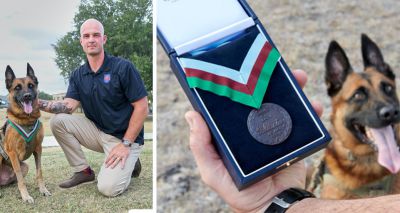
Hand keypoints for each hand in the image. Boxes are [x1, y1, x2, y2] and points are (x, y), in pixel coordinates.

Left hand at [105, 143, 129, 168]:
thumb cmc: (119, 146)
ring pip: (116, 161)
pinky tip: (122, 168)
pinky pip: (123, 161)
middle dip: (108, 163)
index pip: (109, 157)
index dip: (107, 160)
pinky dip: (123, 164)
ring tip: (111, 168)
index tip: (105, 163)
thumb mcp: (114, 148)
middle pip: (112, 159)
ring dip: (113, 164)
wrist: (125, 144)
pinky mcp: (124, 156)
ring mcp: (120, 156)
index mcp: (113, 152)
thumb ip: (111, 152)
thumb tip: (108, 156)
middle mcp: (116, 154)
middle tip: (106, 167)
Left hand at [185, 69, 322, 212]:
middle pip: (260, 97)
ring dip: (292, 88)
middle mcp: (251, 128)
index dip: (235, 86)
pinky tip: (314, 106)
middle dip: (269, 80)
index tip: (239, 68)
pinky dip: (310, 111)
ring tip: (299, 77)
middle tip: (276, 67)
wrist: (274, 206)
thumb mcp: (212, 172)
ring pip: (282, 103)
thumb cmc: (238, 192)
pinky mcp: (291, 139)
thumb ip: (201, 147)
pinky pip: (301, 121)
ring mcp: (272, 132)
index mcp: (232, 132)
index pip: (231, 104)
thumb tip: (191, 114)